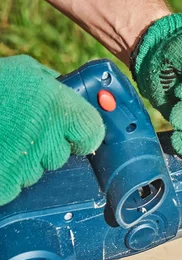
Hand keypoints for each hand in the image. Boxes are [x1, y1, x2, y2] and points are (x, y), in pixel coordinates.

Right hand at [0, 56, 104, 205]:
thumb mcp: (21, 71)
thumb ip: (51, 84)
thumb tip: (68, 93)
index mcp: (57, 107)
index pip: (91, 132)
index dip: (84, 136)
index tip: (75, 136)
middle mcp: (46, 137)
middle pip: (60, 155)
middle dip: (44, 147)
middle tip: (19, 131)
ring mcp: (25, 165)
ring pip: (35, 172)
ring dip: (21, 162)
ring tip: (1, 140)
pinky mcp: (5, 184)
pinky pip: (12, 186)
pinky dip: (2, 178)